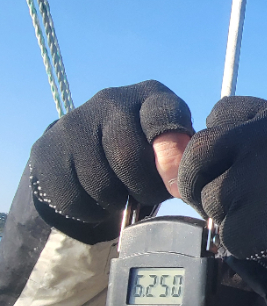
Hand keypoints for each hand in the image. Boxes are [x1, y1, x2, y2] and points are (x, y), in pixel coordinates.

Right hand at [29, 80, 192, 242]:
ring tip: (124, 192)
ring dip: (118, 200)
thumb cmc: (146, 157)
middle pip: (128, 156)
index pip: (164, 115)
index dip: (171, 154)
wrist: (88, 156)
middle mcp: (112, 99)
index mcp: (151, 96)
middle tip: (149, 194)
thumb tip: (181, 186)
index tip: (174, 184)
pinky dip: (92, 209)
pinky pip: (76, 196)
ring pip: (101, 182)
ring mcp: (75, 122)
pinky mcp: (47, 150)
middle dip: (145, 188)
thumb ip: (181, 161)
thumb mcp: (171, 152)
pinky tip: (97, 196)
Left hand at [178, 97, 266, 279]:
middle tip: (212, 196)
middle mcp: (266, 143)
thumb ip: (259, 132)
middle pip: (200, 156)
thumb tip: (206, 151)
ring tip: (265, 216)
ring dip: (229, 213)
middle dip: (197, 180)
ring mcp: (261, 183)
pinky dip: (245, 241)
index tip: (221, 163)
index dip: (214, 144)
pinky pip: (228, 234)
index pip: (218, 115)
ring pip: (212, 200)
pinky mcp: (260, 224)